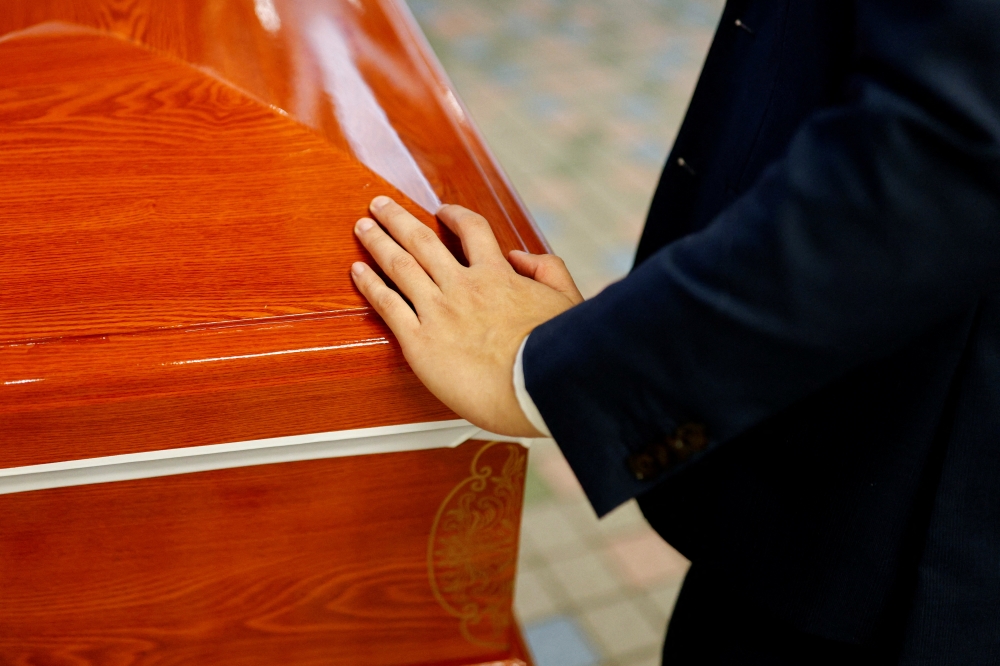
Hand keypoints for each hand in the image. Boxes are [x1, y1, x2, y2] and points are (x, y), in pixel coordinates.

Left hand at [350, 196, 583, 436]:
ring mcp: (439, 312)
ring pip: (400, 266)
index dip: (454, 216)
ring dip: (378, 242)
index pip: (472, 231)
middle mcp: (463, 286)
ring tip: (362, 228)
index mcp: (498, 275)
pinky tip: (357, 271)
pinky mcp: (420, 342)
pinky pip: (388, 305)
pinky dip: (370, 285)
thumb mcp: (567, 299)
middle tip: (379, 205)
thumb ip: (547, 269)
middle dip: (398, 219)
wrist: (538, 387)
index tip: (441, 211)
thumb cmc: (557, 352)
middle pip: (423, 241)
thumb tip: (520, 257)